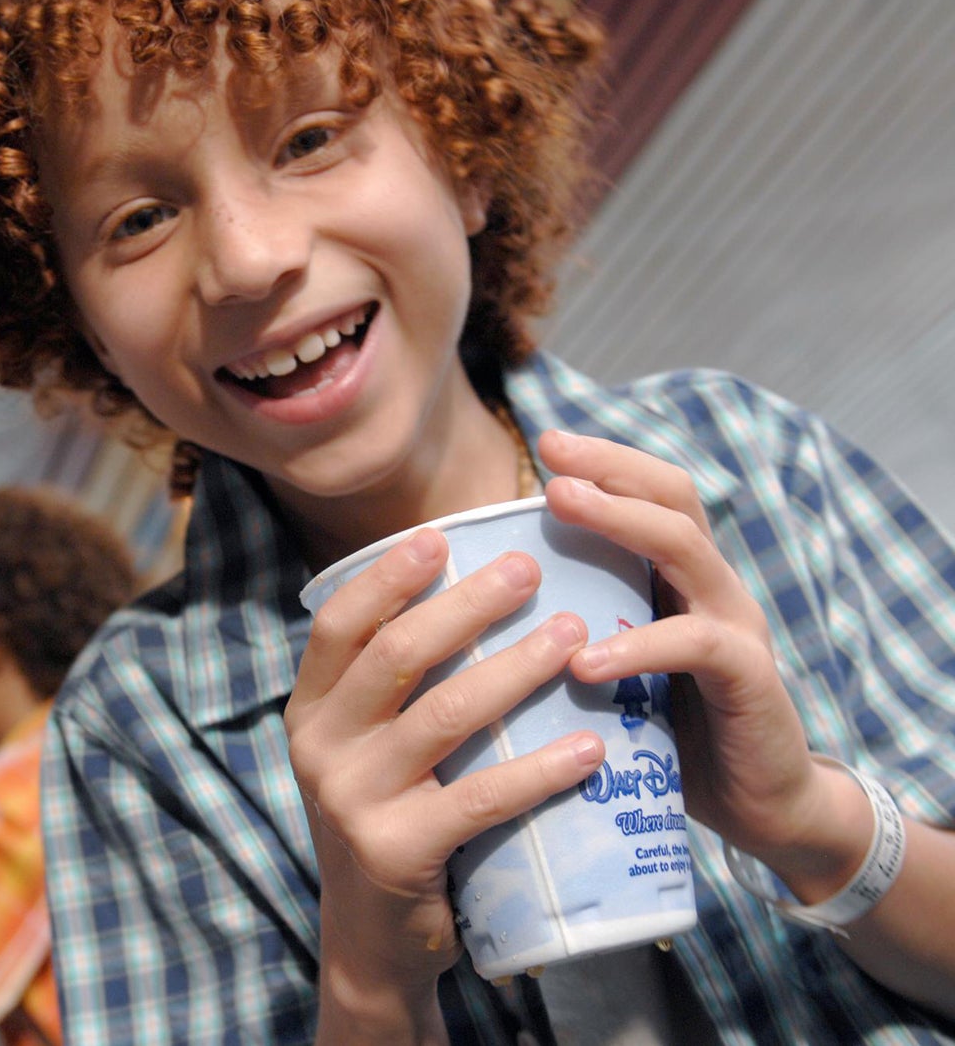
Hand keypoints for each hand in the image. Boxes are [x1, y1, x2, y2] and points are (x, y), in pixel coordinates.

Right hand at [284, 524, 598, 1011]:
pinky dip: (541, 769)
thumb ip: (392, 689)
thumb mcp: (366, 750)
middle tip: (530, 571)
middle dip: (467, 604)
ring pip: (443, 715)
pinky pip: (480, 798)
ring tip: (573, 637)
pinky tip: (590, 748)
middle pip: (396, 655)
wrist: (373, 942)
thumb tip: (468, 591)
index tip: (442, 536)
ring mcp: (353, 801)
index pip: (339, 625)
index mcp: (310, 712)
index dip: (387, 577)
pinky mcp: (396, 852)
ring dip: (515, 669)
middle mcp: (319, 749)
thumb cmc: (391, 821)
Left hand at [539, 430, 843, 880]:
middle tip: (551, 455)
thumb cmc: (672, 735)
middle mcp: (714, 588)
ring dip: (620, 521)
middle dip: (611, 469)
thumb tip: (488, 604)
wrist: (760, 806)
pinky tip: (585, 659)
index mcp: (682, 580)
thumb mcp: (621, 668)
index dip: (607, 462)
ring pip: (686, 549)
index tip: (546, 441)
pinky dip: (638, 646)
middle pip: (672, 499)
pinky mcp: (748, 680)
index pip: (653, 495)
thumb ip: (583, 626)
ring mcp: (737, 628)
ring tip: (559, 504)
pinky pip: (695, 645)